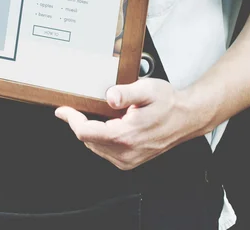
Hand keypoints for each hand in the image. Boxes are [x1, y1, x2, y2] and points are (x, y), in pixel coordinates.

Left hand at [55, 79, 200, 169]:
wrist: (187, 117)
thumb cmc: (169, 103)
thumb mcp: (147, 89)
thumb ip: (126, 93)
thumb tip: (110, 96)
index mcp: (126, 135)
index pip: (86, 132)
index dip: (71, 119)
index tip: (62, 110)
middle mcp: (126, 152)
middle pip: (88, 140)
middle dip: (80, 123)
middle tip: (78, 107)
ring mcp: (128, 159)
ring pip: (95, 146)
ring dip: (90, 131)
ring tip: (96, 114)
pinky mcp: (131, 160)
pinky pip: (105, 150)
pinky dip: (100, 137)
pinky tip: (107, 124)